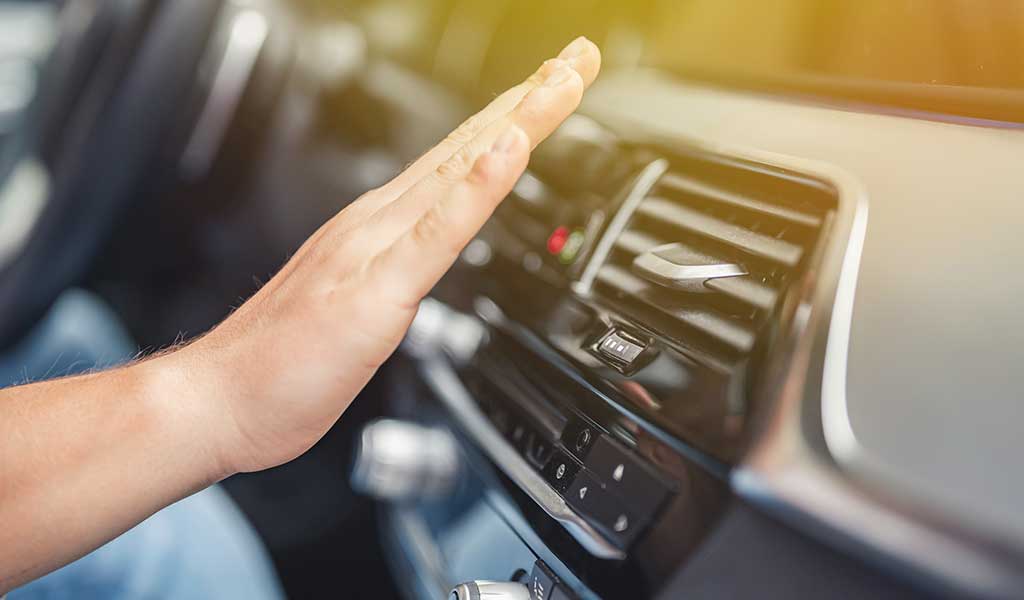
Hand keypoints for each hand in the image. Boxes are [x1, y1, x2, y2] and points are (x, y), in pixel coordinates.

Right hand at [155, 37, 601, 475]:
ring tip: (562, 79)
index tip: (550, 88)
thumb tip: (423, 255)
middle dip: (529, 100)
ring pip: (461, 170)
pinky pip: (436, 230)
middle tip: (577, 58)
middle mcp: (376, 221)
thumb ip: (391, 270)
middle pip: (467, 147)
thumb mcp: (357, 306)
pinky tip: (507, 149)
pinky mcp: (375, 289)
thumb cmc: (281, 363)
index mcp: (376, 226)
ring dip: (517, 120)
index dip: (508, 119)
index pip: (456, 160)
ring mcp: (375, 248)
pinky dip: (477, 186)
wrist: (218, 397)